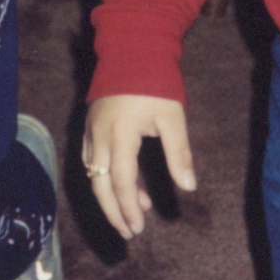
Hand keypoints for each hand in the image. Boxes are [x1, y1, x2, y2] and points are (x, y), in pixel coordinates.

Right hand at [83, 94, 195, 238]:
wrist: (131, 47)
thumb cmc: (154, 81)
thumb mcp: (172, 117)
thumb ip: (179, 153)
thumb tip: (189, 186)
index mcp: (120, 134)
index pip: (120, 181)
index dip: (128, 207)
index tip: (138, 228)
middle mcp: (100, 134)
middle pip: (99, 182)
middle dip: (113, 210)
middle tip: (129, 232)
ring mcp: (92, 127)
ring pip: (93, 171)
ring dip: (109, 194)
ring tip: (134, 209)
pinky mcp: (91, 121)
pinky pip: (91, 156)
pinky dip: (104, 174)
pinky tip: (123, 179)